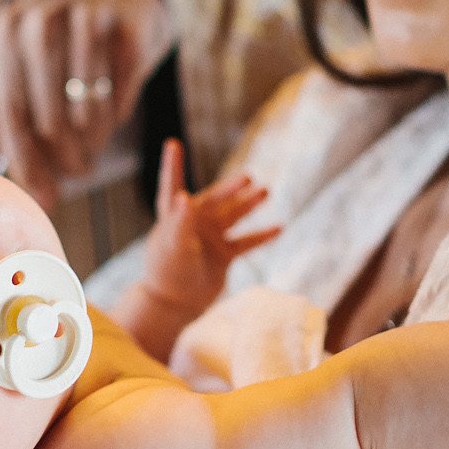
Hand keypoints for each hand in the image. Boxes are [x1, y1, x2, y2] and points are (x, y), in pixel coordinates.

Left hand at [0, 0, 176, 205]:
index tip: (43, 197)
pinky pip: (120, 98)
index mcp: (6, 28)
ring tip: (93, 150)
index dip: (26, 161)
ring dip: (92, 144)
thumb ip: (23, 125)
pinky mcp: (129, 27)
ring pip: (86, 113)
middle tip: (78, 174)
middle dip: (64, 159)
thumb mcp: (28, 63)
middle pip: (49, 118)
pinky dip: (116, 117)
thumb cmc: (63, 40)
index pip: (10, 111)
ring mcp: (87, 18)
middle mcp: (42, 19)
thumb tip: (41, 200)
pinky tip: (111, 116)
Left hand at [137, 140, 279, 317]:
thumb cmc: (168, 273)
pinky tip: (280, 227)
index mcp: (174, 217)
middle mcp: (193, 223)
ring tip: (265, 191)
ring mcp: (210, 238)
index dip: (172, 166)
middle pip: (215, 199)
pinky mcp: (223, 255)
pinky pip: (246, 241)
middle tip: (248, 178)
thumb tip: (183, 196)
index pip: (173, 185)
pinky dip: (262, 235)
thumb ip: (180, 222)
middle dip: (231, 188)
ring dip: (248, 204)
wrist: (175, 305)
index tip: (172, 144)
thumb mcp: (173, 246)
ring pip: (233, 216)